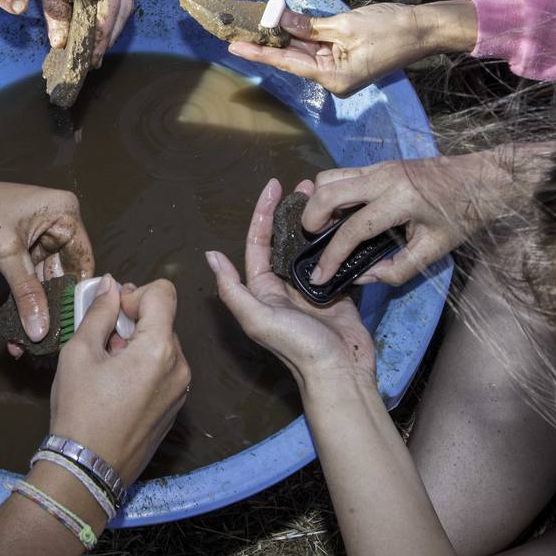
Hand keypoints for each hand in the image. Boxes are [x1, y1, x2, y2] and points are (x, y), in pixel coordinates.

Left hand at [0, 161, 93, 342]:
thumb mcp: (5, 254)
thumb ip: (27, 293)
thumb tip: (41, 332)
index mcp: (64, 212)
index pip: (83, 258)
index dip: (79, 291)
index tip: (75, 324)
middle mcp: (56, 222)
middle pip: (66, 271)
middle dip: (56, 304)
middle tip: (53, 338)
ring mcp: (39, 236)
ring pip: (46, 278)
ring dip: (39, 306)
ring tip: (35, 339)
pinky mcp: (21, 249)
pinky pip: (30, 278)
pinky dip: (25, 298)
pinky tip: (21, 325)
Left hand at [16, 0, 137, 65]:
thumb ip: (54, 6)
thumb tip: (60, 42)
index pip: (110, 1)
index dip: (101, 32)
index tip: (89, 56)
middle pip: (124, 3)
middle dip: (108, 34)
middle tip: (93, 59)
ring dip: (110, 24)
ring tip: (94, 48)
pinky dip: (109, 8)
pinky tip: (96, 25)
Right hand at [50, 278, 189, 485]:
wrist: (88, 471)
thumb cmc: (80, 410)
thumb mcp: (79, 353)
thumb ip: (99, 312)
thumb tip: (111, 284)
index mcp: (160, 349)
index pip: (164, 293)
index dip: (135, 293)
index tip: (112, 312)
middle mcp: (180, 367)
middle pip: (163, 320)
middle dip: (134, 320)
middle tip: (103, 339)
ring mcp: (180, 390)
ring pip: (163, 346)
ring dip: (138, 344)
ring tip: (107, 366)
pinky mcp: (175, 408)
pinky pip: (164, 371)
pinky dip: (144, 367)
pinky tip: (117, 386)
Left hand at [208, 178, 375, 388]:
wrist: (340, 372)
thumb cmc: (297, 347)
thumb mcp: (257, 318)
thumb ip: (233, 289)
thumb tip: (211, 255)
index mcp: (261, 288)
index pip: (258, 241)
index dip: (264, 212)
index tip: (274, 185)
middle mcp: (283, 284)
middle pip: (285, 238)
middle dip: (292, 209)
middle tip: (306, 184)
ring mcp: (311, 285)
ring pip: (310, 244)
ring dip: (315, 220)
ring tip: (327, 195)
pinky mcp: (335, 288)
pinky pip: (334, 257)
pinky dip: (337, 238)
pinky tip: (345, 221)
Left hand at [229, 1, 476, 96]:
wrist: (422, 29)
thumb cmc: (390, 29)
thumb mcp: (344, 25)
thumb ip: (309, 26)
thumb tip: (280, 22)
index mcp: (333, 77)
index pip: (287, 62)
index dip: (259, 53)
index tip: (235, 48)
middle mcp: (333, 79)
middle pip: (293, 58)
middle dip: (269, 42)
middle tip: (239, 31)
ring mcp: (340, 71)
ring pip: (304, 51)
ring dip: (285, 36)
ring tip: (257, 23)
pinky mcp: (345, 60)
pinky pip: (318, 47)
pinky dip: (303, 34)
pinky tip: (284, 23)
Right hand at [302, 150, 535, 285]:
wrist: (485, 179)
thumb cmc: (464, 215)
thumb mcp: (435, 251)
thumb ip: (398, 269)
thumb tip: (365, 276)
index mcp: (399, 200)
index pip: (352, 229)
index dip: (332, 256)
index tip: (319, 276)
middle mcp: (383, 177)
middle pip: (328, 192)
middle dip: (312, 219)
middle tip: (313, 243)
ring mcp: (380, 167)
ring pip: (330, 176)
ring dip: (319, 201)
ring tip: (325, 227)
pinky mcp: (381, 165)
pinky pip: (344, 174)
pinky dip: (333, 193)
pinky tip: (342, 214)